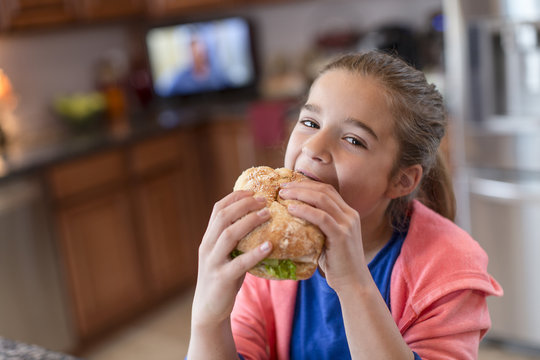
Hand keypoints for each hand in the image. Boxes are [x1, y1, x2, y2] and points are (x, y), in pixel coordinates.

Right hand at [191, 190, 272, 327]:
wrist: (209, 309)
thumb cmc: (223, 278)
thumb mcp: (226, 254)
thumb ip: (236, 239)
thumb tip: (260, 220)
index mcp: (208, 238)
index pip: (217, 210)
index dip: (234, 197)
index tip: (252, 191)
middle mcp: (207, 247)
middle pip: (223, 217)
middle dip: (244, 205)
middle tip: (264, 199)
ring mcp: (213, 262)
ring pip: (229, 235)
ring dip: (249, 221)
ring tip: (268, 214)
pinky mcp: (221, 278)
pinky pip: (239, 263)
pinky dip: (255, 253)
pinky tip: (269, 245)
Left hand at [279, 181, 369, 290]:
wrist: (353, 283)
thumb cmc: (337, 264)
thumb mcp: (328, 239)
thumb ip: (318, 227)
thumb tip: (293, 218)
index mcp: (348, 213)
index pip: (327, 190)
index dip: (307, 184)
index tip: (289, 185)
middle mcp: (350, 215)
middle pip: (323, 190)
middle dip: (301, 186)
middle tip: (282, 187)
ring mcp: (347, 224)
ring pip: (322, 199)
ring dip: (300, 194)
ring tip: (283, 195)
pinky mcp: (341, 235)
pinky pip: (321, 217)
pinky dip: (305, 210)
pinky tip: (290, 209)